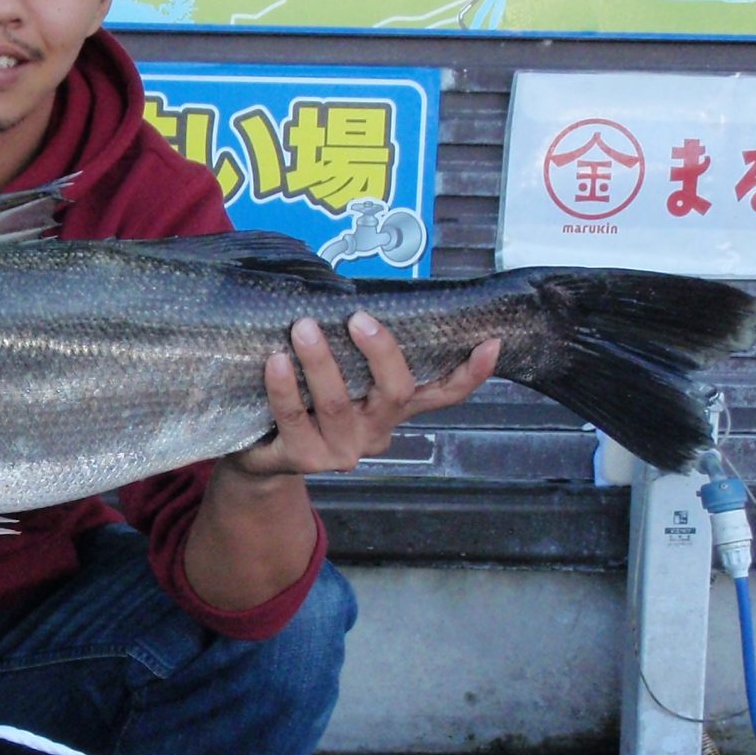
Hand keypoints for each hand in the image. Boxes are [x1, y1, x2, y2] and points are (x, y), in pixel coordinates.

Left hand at [226, 312, 499, 477]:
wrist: (264, 455)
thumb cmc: (308, 401)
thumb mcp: (343, 379)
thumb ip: (358, 353)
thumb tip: (361, 296)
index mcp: (392, 409)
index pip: (443, 395)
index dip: (470, 374)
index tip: (491, 343)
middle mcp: (374, 431)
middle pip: (395, 393)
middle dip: (381, 353)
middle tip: (359, 317)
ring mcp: (340, 449)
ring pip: (337, 403)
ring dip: (321, 361)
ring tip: (303, 327)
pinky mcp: (302, 458)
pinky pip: (294, 418)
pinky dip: (284, 387)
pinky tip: (275, 361)